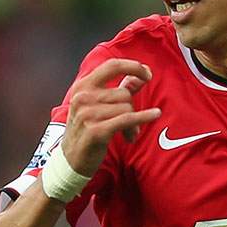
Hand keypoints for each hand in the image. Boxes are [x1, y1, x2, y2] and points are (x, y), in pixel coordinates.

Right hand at [61, 59, 160, 175]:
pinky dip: (144, 117)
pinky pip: (127, 120)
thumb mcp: (98, 107)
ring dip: (134, 122)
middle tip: (132, 123)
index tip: (147, 73)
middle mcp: (83, 97)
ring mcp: (87, 114)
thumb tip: (141, 77)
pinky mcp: (96, 131)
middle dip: (132, 108)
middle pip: (123, 94)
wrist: (70, 160)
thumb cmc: (86, 130)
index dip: (133, 66)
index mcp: (82, 86)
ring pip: (127, 108)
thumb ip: (119, 90)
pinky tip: (155, 115)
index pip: (112, 66)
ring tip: (129, 133)